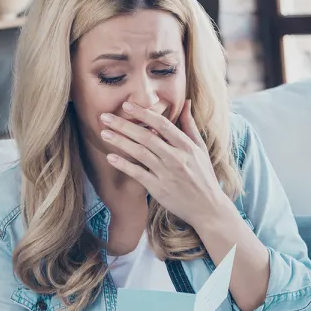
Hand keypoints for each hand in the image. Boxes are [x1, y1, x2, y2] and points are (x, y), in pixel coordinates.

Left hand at [99, 99, 230, 227]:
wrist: (207, 207)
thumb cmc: (203, 176)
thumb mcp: (200, 149)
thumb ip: (190, 126)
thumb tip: (187, 103)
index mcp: (186, 146)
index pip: (162, 124)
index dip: (144, 113)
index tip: (127, 105)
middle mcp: (176, 158)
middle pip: (146, 137)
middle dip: (124, 125)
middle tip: (105, 117)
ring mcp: (166, 173)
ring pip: (140, 153)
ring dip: (120, 142)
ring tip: (104, 133)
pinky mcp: (158, 189)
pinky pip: (138, 174)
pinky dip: (124, 165)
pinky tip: (110, 157)